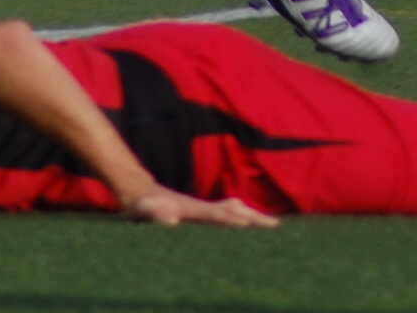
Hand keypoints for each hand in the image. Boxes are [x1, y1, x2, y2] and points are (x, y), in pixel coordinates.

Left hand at [123, 187, 280, 228]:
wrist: (142, 192)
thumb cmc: (142, 205)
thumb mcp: (145, 210)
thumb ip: (156, 212)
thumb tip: (172, 219)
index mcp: (191, 209)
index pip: (215, 214)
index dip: (231, 218)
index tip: (247, 223)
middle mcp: (200, 208)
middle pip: (231, 211)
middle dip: (252, 217)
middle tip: (275, 225)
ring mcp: (202, 209)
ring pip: (232, 211)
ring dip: (251, 216)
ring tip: (272, 224)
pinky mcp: (200, 212)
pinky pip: (225, 214)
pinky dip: (241, 215)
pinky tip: (248, 218)